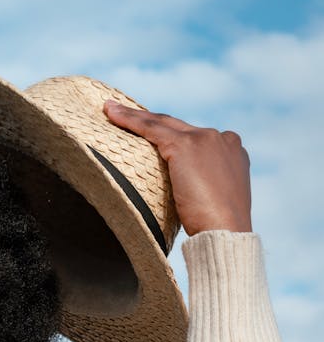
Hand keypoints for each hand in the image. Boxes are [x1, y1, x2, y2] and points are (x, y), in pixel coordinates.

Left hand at [103, 101, 251, 235]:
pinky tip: (111, 114)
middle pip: (177, 126)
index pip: (196, 138)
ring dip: (133, 115)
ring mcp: (204, 139)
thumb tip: (184, 195)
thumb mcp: (214, 201)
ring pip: (161, 123)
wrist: (226, 232)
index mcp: (232, 151)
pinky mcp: (185, 145)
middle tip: (123, 114)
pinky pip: (151, 128)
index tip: (153, 139)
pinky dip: (129, 120)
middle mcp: (221, 139)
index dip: (171, 137)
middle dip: (150, 121)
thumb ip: (204, 187)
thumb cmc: (217, 229)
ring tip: (110, 109)